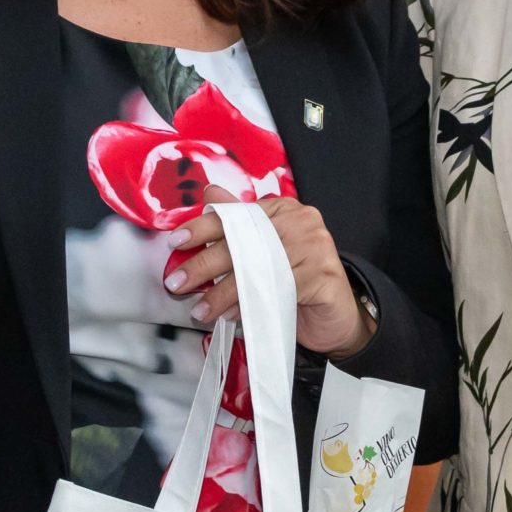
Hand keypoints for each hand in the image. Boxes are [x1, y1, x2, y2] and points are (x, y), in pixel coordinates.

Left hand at [167, 187, 375, 356]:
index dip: (203, 227)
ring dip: (221, 293)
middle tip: (177, 283)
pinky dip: (248, 305)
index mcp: (282, 209)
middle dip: (204, 264)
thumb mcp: (262, 250)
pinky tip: (231, 316)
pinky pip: (275, 290)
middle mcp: (300, 220)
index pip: (235, 214)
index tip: (176, 242)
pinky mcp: (322, 274)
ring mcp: (315, 246)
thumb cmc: (294, 280)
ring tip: (199, 310)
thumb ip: (238, 224)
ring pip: (255, 270)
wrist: (336, 317)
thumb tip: (208, 195)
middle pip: (242, 242)